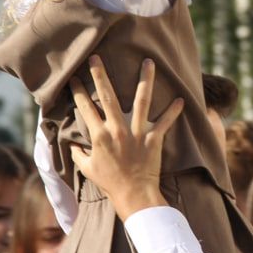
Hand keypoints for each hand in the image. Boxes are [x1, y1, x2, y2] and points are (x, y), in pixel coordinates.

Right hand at [69, 56, 184, 221]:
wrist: (134, 195)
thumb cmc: (111, 183)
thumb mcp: (88, 169)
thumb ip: (79, 154)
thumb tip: (72, 144)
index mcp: (100, 136)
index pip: (85, 108)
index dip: (78, 91)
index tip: (73, 77)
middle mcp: (118, 129)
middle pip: (107, 96)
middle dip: (100, 75)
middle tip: (96, 57)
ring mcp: (137, 133)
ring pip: (142, 100)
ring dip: (145, 80)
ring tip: (148, 61)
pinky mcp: (154, 139)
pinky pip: (166, 122)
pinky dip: (174, 111)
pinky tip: (181, 99)